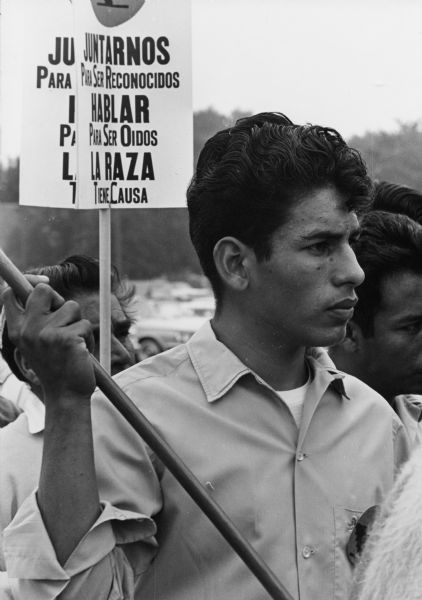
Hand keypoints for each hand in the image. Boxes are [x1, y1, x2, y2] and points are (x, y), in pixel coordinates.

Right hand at [2, 280, 95, 402]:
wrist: (65, 396)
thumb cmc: (55, 367)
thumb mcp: (37, 342)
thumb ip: (37, 318)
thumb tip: (46, 286)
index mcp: (16, 330)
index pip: (9, 293)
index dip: (26, 280)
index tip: (43, 282)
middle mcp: (27, 329)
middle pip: (43, 290)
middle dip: (58, 299)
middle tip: (63, 319)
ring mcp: (46, 333)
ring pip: (71, 306)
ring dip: (78, 323)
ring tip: (73, 343)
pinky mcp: (66, 338)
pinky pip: (85, 323)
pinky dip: (88, 337)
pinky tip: (81, 352)